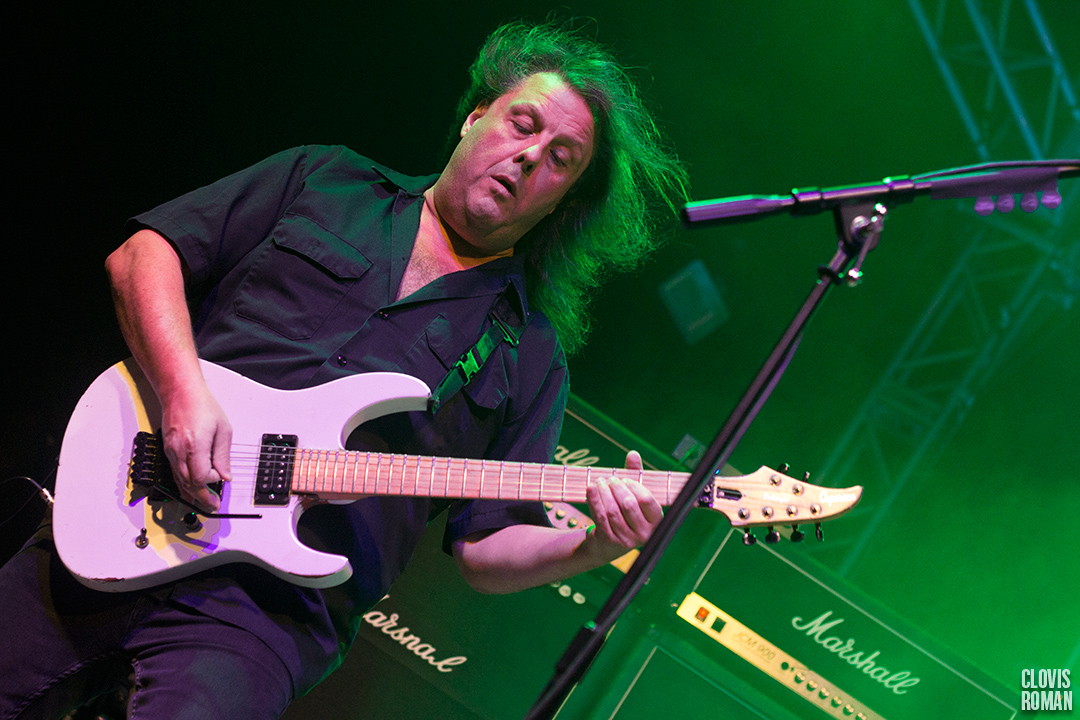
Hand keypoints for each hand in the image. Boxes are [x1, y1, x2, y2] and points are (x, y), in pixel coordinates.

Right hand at [159, 381, 231, 512]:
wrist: (180, 393)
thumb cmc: (202, 406)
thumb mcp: (223, 430)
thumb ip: (223, 455)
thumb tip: (225, 476)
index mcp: (195, 446)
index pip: (201, 476)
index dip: (213, 481)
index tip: (221, 476)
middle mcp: (179, 451)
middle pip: (188, 483)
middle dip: (201, 497)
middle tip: (212, 506)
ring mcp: (171, 451)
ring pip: (179, 480)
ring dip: (191, 493)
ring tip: (202, 503)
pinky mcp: (168, 450)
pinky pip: (174, 472)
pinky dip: (182, 483)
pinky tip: (188, 490)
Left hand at [585, 450, 663, 558]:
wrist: (607, 545)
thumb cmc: (625, 514)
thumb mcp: (634, 495)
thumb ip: (635, 474)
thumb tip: (633, 454)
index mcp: (656, 521)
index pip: (646, 500)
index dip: (634, 486)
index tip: (625, 479)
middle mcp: (644, 533)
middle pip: (628, 504)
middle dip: (617, 487)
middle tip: (610, 479)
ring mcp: (626, 539)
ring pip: (612, 510)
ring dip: (603, 492)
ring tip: (599, 482)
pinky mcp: (609, 540)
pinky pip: (600, 516)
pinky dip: (594, 500)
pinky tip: (590, 489)